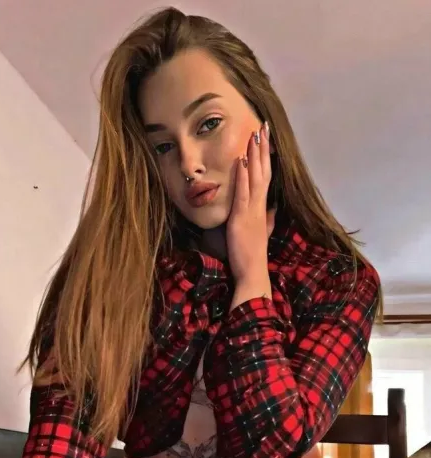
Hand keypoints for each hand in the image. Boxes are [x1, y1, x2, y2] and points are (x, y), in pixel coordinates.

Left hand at [227, 122, 275, 309]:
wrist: (252, 273)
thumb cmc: (253, 255)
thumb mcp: (262, 232)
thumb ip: (268, 219)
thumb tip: (273, 209)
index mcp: (263, 208)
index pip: (266, 177)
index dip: (265, 158)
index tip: (265, 140)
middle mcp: (260, 206)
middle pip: (263, 171)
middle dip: (263, 149)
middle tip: (263, 127)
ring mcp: (252, 210)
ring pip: (255, 178)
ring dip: (255, 156)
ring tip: (255, 135)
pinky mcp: (242, 218)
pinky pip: (243, 193)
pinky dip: (243, 176)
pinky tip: (242, 160)